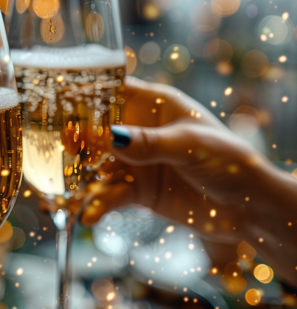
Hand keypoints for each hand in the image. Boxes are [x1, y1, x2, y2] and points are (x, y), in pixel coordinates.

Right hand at [81, 77, 296, 280]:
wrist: (249, 208)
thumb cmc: (230, 162)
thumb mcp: (191, 146)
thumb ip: (150, 143)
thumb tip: (110, 137)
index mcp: (156, 106)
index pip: (114, 92)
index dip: (86, 96)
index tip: (59, 104)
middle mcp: (140, 132)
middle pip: (97, 131)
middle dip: (77, 141)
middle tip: (61, 151)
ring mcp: (136, 163)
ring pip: (98, 167)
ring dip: (83, 180)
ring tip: (71, 197)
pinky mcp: (137, 192)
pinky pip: (110, 196)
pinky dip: (97, 205)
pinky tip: (89, 216)